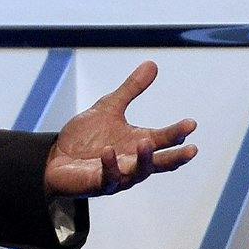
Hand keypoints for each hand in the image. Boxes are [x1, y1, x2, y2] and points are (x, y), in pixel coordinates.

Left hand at [44, 60, 196, 197]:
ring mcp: (118, 175)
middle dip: (176, 157)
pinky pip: (108, 178)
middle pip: (160, 163)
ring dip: (144, 160)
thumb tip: (152, 64)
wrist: (56, 156)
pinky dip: (110, 165)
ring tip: (146, 143)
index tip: (191, 123)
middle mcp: (132, 161)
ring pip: (138, 173)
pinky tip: (108, 151)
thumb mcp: (109, 107)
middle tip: (192, 150)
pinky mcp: (99, 184)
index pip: (164, 139)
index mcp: (138, 142)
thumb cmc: (86, 137)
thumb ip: (131, 90)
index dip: (177, 132)